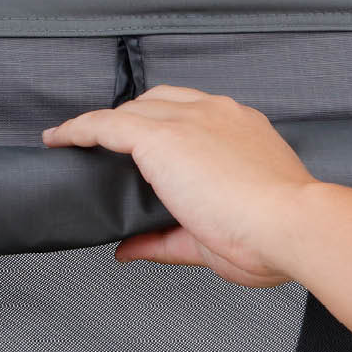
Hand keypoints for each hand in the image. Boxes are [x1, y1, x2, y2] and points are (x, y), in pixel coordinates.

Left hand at [43, 85, 316, 286]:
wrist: (293, 226)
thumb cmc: (274, 236)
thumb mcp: (213, 238)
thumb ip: (165, 241)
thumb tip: (127, 249)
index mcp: (242, 130)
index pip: (194, 114)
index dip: (164, 124)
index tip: (144, 142)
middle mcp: (216, 114)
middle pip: (159, 102)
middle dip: (132, 119)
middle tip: (107, 146)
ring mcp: (189, 121)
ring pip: (131, 110)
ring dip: (104, 124)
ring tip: (73, 141)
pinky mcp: (162, 137)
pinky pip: (107, 124)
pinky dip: (80, 129)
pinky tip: (59, 139)